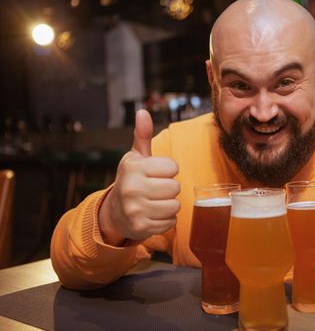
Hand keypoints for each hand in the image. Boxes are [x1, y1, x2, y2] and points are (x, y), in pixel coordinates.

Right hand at [99, 110, 179, 244]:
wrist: (114, 213)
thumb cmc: (132, 180)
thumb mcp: (135, 158)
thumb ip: (142, 135)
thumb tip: (143, 111)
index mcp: (133, 168)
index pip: (172, 167)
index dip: (168, 170)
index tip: (156, 173)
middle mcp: (132, 189)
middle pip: (175, 187)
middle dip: (169, 189)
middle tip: (156, 189)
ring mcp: (136, 210)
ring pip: (175, 206)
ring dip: (169, 205)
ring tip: (155, 202)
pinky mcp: (141, 228)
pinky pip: (171, 222)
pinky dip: (166, 220)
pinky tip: (153, 214)